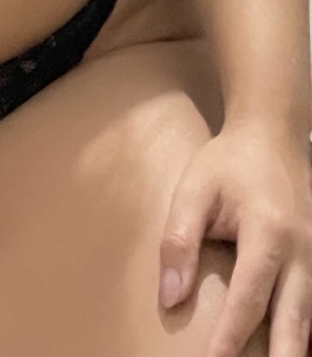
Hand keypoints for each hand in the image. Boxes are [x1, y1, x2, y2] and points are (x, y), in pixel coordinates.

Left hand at [158, 123, 311, 355]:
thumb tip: (171, 299)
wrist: (274, 134)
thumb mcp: (194, 190)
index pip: (249, 298)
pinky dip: (306, 334)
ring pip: (311, 321)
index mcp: (268, 232)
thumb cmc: (229, 163)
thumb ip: (179, 241)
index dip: (230, 338)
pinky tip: (291, 350)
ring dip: (294, 351)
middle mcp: (302, 251)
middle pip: (295, 322)